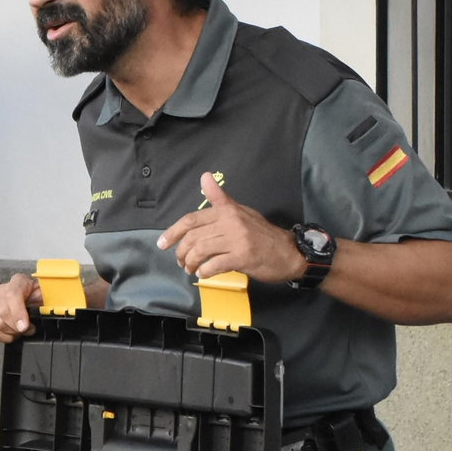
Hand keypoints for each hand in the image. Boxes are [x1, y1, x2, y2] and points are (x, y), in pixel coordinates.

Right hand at [0, 273, 43, 343]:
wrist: (34, 296)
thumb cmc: (40, 295)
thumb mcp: (46, 294)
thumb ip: (47, 301)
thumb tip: (48, 311)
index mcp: (18, 282)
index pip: (12, 296)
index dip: (18, 313)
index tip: (24, 327)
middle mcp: (3, 290)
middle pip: (3, 312)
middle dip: (17, 327)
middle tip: (29, 329)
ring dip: (12, 332)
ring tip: (22, 331)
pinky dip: (4, 337)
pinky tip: (13, 334)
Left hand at [158, 172, 305, 282]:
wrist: (289, 252)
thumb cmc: (261, 234)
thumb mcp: (241, 212)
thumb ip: (220, 199)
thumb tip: (204, 176)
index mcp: (227, 211)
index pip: (192, 219)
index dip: (173, 232)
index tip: (162, 244)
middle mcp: (230, 222)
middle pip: (193, 237)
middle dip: (181, 252)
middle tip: (180, 262)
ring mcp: (237, 239)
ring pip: (201, 250)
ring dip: (191, 263)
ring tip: (190, 269)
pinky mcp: (243, 257)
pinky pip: (214, 265)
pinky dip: (205, 272)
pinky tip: (204, 274)